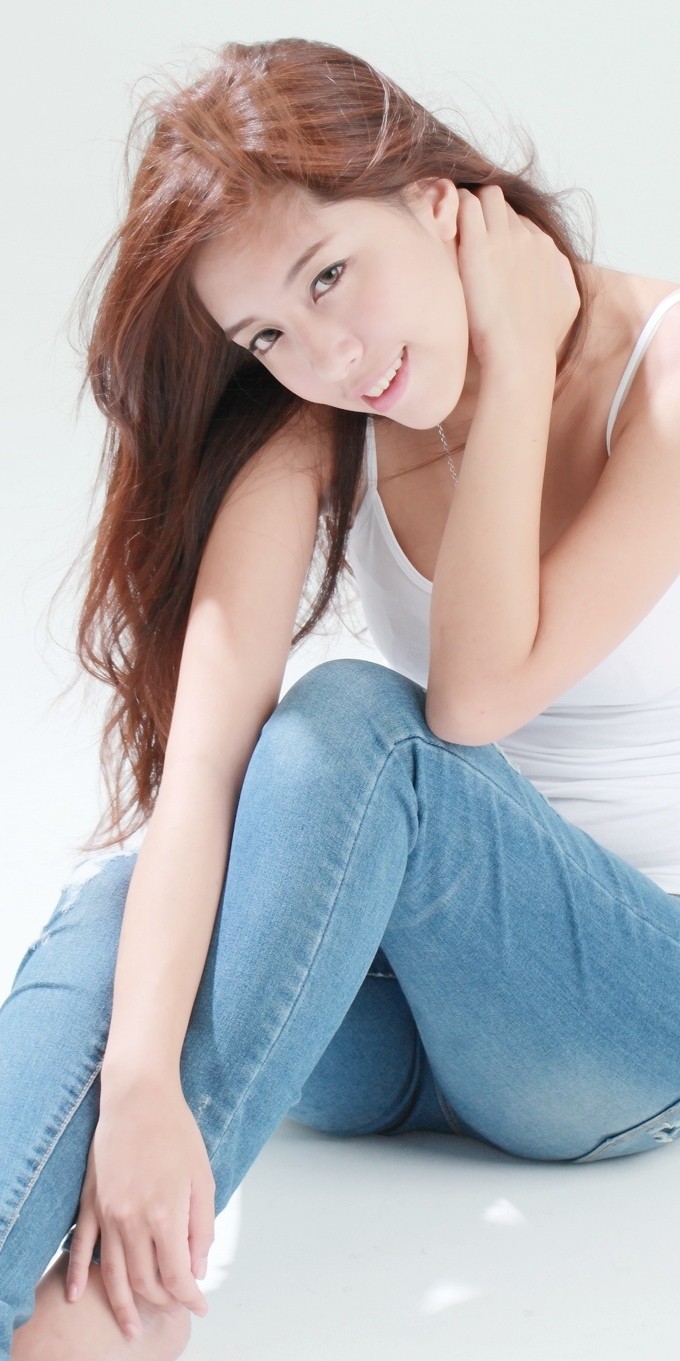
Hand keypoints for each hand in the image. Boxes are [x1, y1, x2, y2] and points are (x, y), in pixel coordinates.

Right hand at [65, 1077, 214, 1338]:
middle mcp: (133, 1221)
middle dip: (163, 1302)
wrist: (139, 1097)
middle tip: (175, 1309)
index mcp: (166, 1216)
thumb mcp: (204, 1179)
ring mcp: (108, 1213)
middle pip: (145, 1281)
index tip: (199, 1306)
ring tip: (131, 1327)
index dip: (189, 1298)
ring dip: (123, 1303)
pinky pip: (81, 1246)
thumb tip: (196, 1267)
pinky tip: (78, 1295)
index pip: (177, 1277)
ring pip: (113, 1273)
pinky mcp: (91, 1202)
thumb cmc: (176, 1131)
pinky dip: (78, 1274)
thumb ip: (201, 1228)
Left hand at [456, 184, 580, 370]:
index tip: (485, 242)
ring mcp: (502, 239)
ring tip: (453, 225)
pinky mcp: (477, 248)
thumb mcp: (567, 303)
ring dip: (468, 204)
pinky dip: (455, 209)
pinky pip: (466, 206)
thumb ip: (562, 275)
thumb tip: (554, 263)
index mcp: (545, 248)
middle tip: (465, 227)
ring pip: (485, 196)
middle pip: (501, 202)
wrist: (521, 354)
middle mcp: (526, 237)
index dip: (499, 228)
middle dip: (483, 208)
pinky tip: (445, 227)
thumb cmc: (541, 339)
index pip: (519, 220)